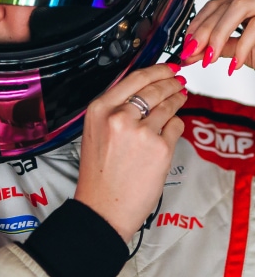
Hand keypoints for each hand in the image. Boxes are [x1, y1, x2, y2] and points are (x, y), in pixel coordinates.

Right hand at [74, 64, 186, 242]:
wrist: (103, 208)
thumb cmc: (99, 177)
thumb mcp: (96, 133)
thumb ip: (115, 110)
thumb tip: (142, 92)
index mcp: (99, 110)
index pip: (134, 78)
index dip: (156, 70)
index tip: (166, 68)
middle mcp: (119, 117)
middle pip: (154, 89)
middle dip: (171, 83)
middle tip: (178, 82)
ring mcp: (141, 132)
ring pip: (168, 105)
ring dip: (177, 100)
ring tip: (181, 98)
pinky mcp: (160, 148)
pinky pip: (175, 127)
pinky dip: (176, 126)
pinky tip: (172, 128)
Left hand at [180, 0, 254, 73]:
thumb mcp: (241, 50)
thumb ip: (218, 49)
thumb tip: (190, 54)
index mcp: (244, 3)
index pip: (214, 6)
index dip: (197, 23)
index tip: (185, 44)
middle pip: (222, 6)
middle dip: (203, 31)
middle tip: (191, 53)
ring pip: (237, 9)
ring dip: (218, 34)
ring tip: (209, 58)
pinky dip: (242, 47)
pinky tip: (235, 65)